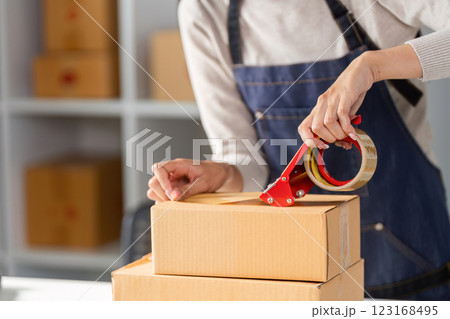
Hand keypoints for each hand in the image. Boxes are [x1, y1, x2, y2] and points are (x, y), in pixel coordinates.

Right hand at [147, 159, 242, 202]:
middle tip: (174, 200)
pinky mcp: (173, 189)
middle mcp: (172, 172)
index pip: (158, 168)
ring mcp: (171, 181)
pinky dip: (165, 202)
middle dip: (161, 193)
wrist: (219, 175)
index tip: (171, 192)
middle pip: (153, 181)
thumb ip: (188, 189)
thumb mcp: (203, 183)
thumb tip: (174, 196)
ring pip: (155, 189)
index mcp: (178, 165)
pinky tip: (176, 204)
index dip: (161, 181)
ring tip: (175, 203)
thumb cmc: (213, 174)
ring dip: (161, 198)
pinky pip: (162, 196)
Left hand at [298, 44, 421, 148]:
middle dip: (328, 138)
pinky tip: (353, 133)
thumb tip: (345, 144)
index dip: (308, 140)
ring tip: (348, 135)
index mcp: (318, 109)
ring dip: (338, 133)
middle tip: (340, 140)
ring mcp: (332, 99)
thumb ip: (341, 127)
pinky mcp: (344, 95)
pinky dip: (347, 127)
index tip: (321, 146)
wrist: (361, 72)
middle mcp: (322, 104)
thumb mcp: (343, 113)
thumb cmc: (351, 95)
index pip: (303, 127)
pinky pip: (342, 115)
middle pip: (315, 127)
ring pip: (327, 122)